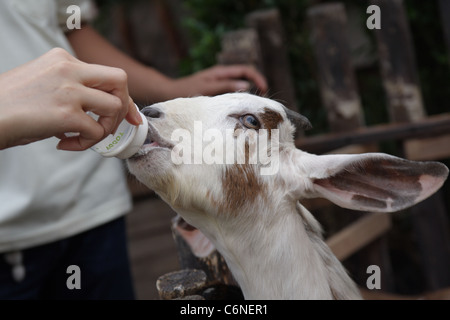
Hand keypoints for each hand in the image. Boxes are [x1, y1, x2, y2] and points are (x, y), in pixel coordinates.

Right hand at [0, 48, 141, 150]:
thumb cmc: (9, 105)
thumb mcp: (44, 84)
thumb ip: (71, 88)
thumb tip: (99, 111)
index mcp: (62, 59)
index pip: (108, 74)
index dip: (124, 97)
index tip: (131, 116)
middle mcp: (69, 70)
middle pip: (120, 80)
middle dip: (124, 106)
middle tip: (109, 125)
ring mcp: (69, 91)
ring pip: (114, 107)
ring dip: (105, 128)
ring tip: (82, 136)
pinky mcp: (66, 114)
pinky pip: (96, 132)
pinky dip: (85, 144)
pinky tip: (62, 144)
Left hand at [169, 64, 267, 97]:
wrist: (170, 93)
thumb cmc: (187, 90)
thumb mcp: (208, 88)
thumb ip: (226, 86)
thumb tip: (247, 85)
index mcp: (222, 72)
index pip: (246, 70)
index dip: (258, 78)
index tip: (265, 89)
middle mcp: (223, 76)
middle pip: (246, 77)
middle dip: (257, 86)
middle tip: (262, 100)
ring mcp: (220, 83)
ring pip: (241, 86)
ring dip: (249, 94)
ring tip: (254, 106)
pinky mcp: (217, 92)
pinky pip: (233, 94)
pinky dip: (240, 99)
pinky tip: (240, 110)